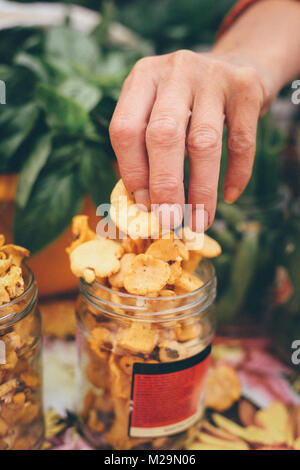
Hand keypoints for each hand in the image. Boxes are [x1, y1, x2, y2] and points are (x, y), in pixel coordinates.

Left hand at [109, 50, 271, 229]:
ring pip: (203, 142)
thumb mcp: (160, 111)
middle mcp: (175, 71)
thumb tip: (145, 205)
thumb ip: (147, 148)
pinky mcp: (246, 87)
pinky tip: (230, 196)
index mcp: (142, 78)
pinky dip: (237, 173)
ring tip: (201, 219)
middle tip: (169, 220)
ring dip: (201, 189)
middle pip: (163, 135)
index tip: (144, 206)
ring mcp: (212, 75)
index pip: (126, 130)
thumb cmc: (190, 102)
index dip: (132, 173)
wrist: (239, 64)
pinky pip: (240, 141)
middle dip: (165, 186)